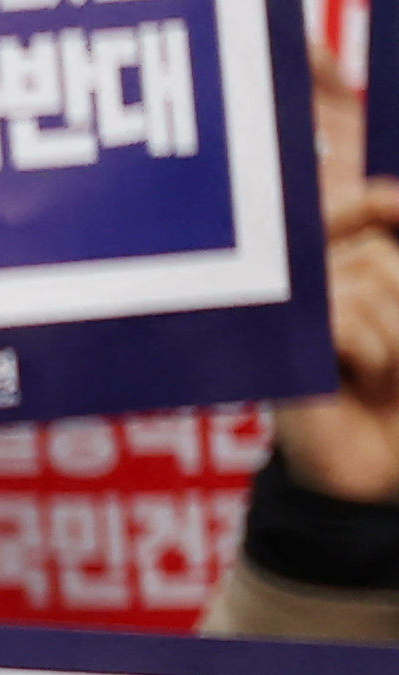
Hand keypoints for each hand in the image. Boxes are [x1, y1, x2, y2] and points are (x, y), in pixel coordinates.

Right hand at [281, 180, 398, 501]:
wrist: (385, 476)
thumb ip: (397, 277)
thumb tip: (390, 198)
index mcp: (347, 283)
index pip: (356, 215)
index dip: (377, 205)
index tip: (393, 207)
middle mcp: (315, 298)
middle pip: (377, 255)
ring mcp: (296, 327)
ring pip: (367, 284)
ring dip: (398, 337)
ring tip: (384, 379)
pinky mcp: (287, 355)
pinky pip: (344, 320)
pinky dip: (373, 353)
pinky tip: (360, 384)